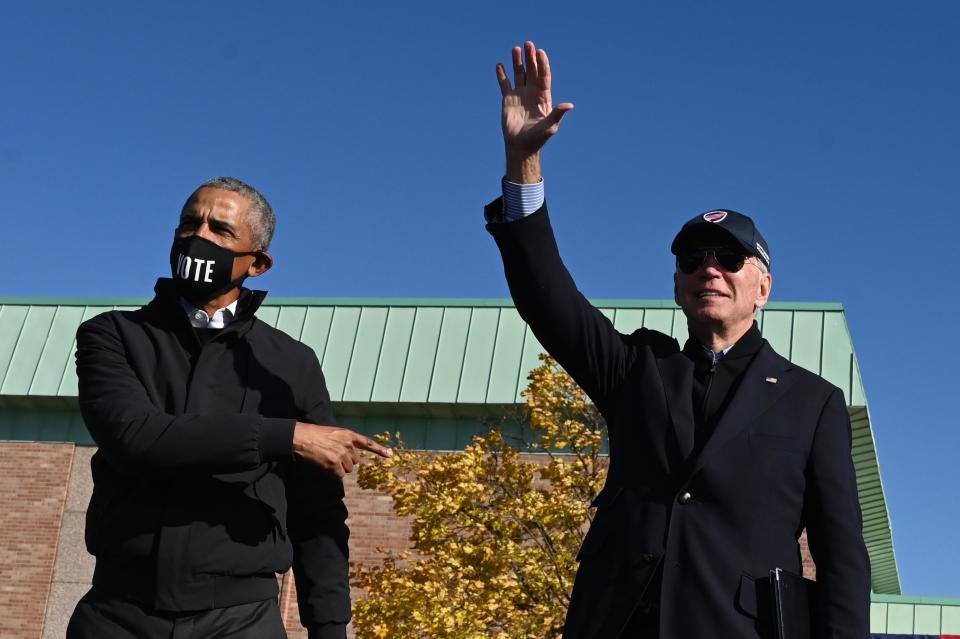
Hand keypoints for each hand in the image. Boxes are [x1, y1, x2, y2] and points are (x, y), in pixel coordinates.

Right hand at [292, 422, 392, 476]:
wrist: (301, 438)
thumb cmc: (314, 435)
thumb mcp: (333, 433)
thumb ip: (344, 442)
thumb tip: (350, 456)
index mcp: (348, 435)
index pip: (367, 442)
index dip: (379, 449)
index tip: (390, 454)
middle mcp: (348, 445)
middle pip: (354, 461)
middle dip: (345, 461)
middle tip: (331, 456)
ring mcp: (342, 455)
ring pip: (347, 469)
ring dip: (339, 468)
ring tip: (326, 459)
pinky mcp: (334, 465)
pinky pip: (339, 475)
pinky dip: (332, 473)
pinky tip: (324, 464)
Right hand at [496, 41, 573, 181]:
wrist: (521, 146)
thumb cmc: (538, 138)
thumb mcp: (550, 126)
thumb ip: (558, 113)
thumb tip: (569, 105)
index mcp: (543, 96)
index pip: (544, 76)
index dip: (542, 64)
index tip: (540, 52)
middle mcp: (532, 93)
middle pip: (532, 71)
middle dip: (531, 58)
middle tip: (528, 44)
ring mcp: (520, 95)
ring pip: (519, 74)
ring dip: (517, 62)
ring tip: (515, 49)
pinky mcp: (508, 100)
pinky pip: (505, 84)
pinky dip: (502, 75)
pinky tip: (500, 65)